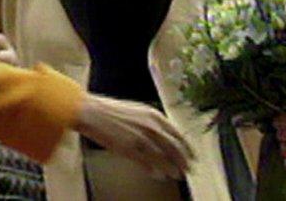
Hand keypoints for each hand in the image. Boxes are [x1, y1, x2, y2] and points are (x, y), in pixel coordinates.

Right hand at [75, 94, 193, 179]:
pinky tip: (158, 175)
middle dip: (183, 160)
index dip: (187, 147)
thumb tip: (162, 134)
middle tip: (188, 169)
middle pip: (173, 147)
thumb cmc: (112, 111)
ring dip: (171, 168)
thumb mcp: (138, 111)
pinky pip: (146, 163)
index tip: (192, 156)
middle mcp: (151, 126)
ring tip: (176, 175)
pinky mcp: (129, 148)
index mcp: (154, 115)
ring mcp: (140, 138)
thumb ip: (152, 122)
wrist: (92, 112)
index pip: (177, 134)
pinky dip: (154, 170)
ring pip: (162, 157)